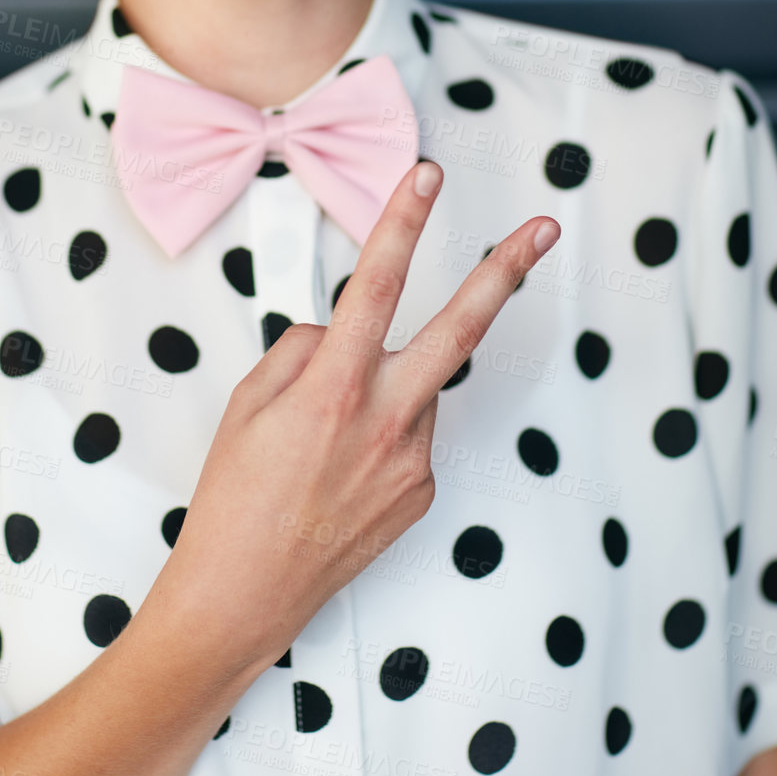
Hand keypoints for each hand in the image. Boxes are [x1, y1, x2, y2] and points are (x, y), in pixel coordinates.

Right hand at [156, 159, 560, 671]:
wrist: (241, 597)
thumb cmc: (233, 499)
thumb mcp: (246, 404)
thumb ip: (301, 351)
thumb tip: (341, 334)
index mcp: (333, 390)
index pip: (375, 285)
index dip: (403, 224)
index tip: (427, 177)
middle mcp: (385, 422)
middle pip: (460, 330)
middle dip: (505, 272)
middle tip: (543, 229)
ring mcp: (412, 462)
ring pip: (417, 386)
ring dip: (388, 383)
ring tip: (323, 440)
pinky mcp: (422, 494)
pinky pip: (409, 434)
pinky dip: (381, 430)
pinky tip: (337, 470)